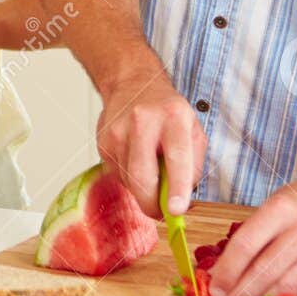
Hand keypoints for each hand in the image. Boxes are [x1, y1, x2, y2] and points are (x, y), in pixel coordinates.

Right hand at [95, 77, 205, 218]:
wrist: (133, 84)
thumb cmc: (168, 112)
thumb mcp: (194, 130)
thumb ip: (194, 166)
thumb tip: (183, 201)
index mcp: (174, 116)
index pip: (177, 157)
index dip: (177, 187)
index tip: (177, 210)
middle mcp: (143, 121)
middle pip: (143, 176)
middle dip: (152, 203)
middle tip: (161, 211)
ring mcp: (118, 131)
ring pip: (129, 180)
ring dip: (142, 188)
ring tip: (150, 167)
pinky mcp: (103, 142)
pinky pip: (117, 175)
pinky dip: (129, 177)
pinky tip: (135, 159)